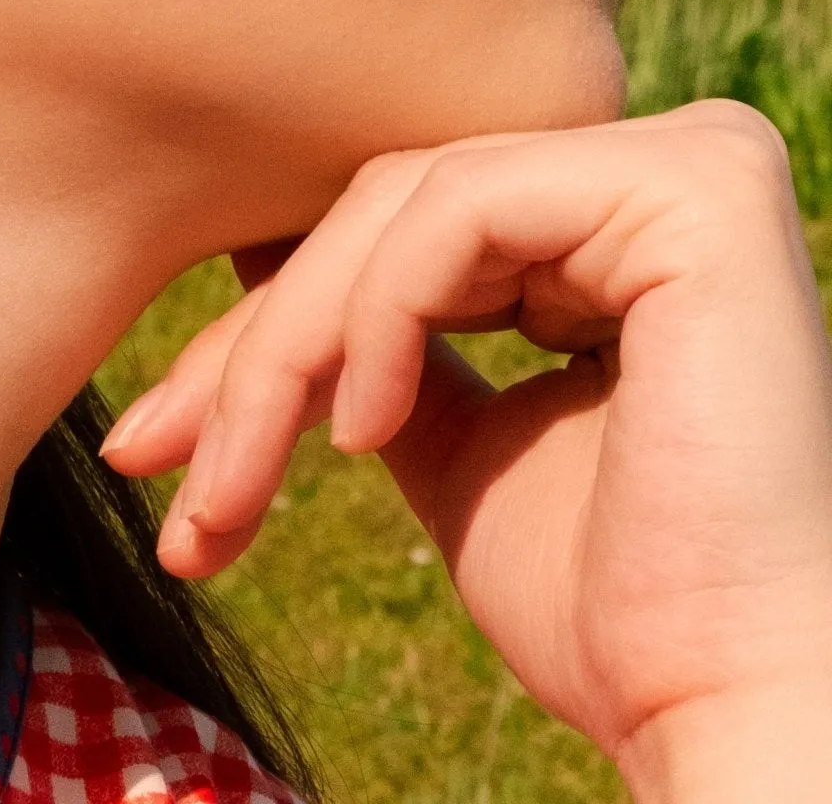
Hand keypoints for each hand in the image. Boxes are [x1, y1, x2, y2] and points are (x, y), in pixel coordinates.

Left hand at [101, 104, 831, 794]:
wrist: (723, 709)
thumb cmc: (611, 607)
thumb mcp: (451, 444)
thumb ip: (379, 339)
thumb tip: (250, 252)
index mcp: (619, 222)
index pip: (393, 226)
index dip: (264, 328)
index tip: (152, 442)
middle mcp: (665, 168)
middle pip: (382, 208)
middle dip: (249, 346)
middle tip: (149, 461)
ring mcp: (691, 164)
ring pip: (397, 205)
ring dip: (286, 349)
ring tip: (239, 482)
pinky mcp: (696, 188)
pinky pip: (458, 208)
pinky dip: (377, 317)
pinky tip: (361, 427)